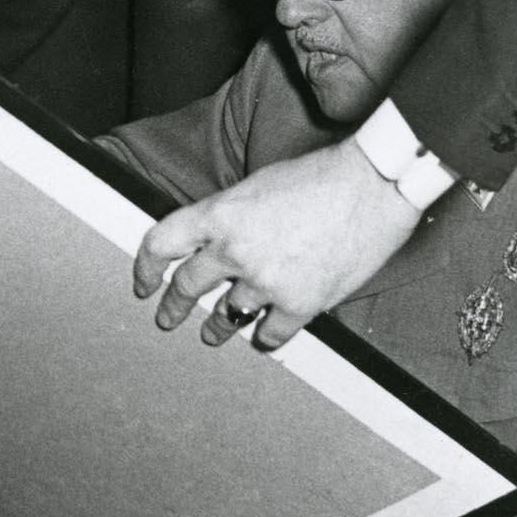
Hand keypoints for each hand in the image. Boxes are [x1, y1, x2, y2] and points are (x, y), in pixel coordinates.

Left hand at [134, 139, 419, 346]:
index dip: (146, 268)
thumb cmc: (322, 176)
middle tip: (167, 318)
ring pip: (227, 316)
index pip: (162, 244)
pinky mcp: (300, 304)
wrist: (372, 185)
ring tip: (213, 334)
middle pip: (188, 286)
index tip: (143, 283)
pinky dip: (264, 338)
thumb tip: (216, 243)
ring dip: (217, 328)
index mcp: (220, 213)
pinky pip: (270, 334)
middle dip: (173, 307)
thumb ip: (230, 217)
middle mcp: (235, 250)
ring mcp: (266, 280)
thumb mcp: (258, 186)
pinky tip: (262, 339)